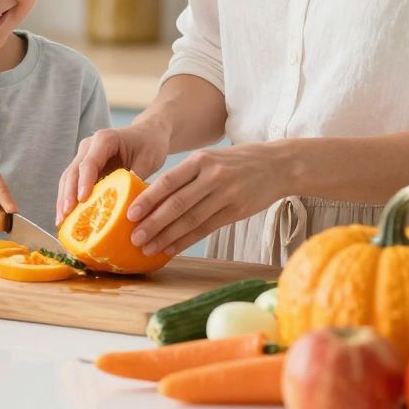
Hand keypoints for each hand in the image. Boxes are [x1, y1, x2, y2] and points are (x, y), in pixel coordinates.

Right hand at [56, 122, 169, 222]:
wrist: (147, 134)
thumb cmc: (149, 145)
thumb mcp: (148, 160)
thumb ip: (135, 178)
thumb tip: (126, 204)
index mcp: (105, 139)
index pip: (89, 163)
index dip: (84, 182)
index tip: (82, 200)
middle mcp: (89, 146)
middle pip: (73, 171)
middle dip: (68, 194)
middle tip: (65, 216)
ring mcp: (83, 155)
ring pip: (68, 178)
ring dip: (63, 199)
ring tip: (61, 221)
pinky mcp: (84, 167)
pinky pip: (73, 183)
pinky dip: (69, 199)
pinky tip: (67, 216)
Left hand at [126, 143, 290, 256]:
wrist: (278, 165)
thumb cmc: (236, 162)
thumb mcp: (210, 158)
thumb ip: (186, 175)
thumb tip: (152, 198)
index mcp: (200, 160)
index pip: (168, 181)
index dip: (148, 199)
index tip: (129, 214)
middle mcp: (212, 177)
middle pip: (177, 204)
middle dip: (153, 223)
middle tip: (134, 238)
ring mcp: (226, 195)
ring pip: (190, 220)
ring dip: (167, 237)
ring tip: (148, 248)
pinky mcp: (236, 211)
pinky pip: (206, 229)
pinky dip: (186, 241)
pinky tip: (171, 249)